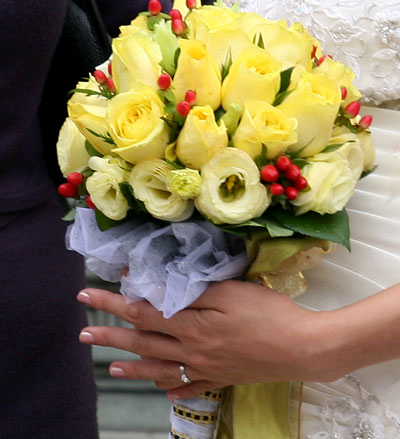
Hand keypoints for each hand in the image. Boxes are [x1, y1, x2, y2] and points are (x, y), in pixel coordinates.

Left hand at [77, 280, 340, 398]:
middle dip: (110, 336)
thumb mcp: (229, 293)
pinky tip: (163, 390)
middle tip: (83, 335)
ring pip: (161, 368)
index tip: (88, 294)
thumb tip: (159, 289)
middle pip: (143, 342)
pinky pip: (190, 386)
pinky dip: (172, 388)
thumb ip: (192, 291)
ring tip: (111, 370)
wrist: (301, 348)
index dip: (113, 302)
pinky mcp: (222, 378)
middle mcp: (192, 350)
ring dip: (133, 368)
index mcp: (191, 326)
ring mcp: (206, 368)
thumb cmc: (266, 314)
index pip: (142, 311)